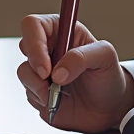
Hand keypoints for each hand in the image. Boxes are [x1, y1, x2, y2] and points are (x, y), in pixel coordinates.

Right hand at [17, 13, 133, 132]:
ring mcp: (41, 70)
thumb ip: (82, 57)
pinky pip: (28, 92)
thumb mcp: (105, 57)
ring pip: (23, 72)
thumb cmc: (108, 77)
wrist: (109, 108)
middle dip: (35, 65)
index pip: (34, 25)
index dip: (34, 42)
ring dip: (38, 86)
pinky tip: (58, 100)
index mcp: (62, 31)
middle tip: (49, 78)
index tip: (46, 66)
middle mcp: (48, 48)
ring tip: (59, 93)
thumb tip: (58, 72)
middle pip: (24, 45)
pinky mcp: (37, 90)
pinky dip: (41, 99)